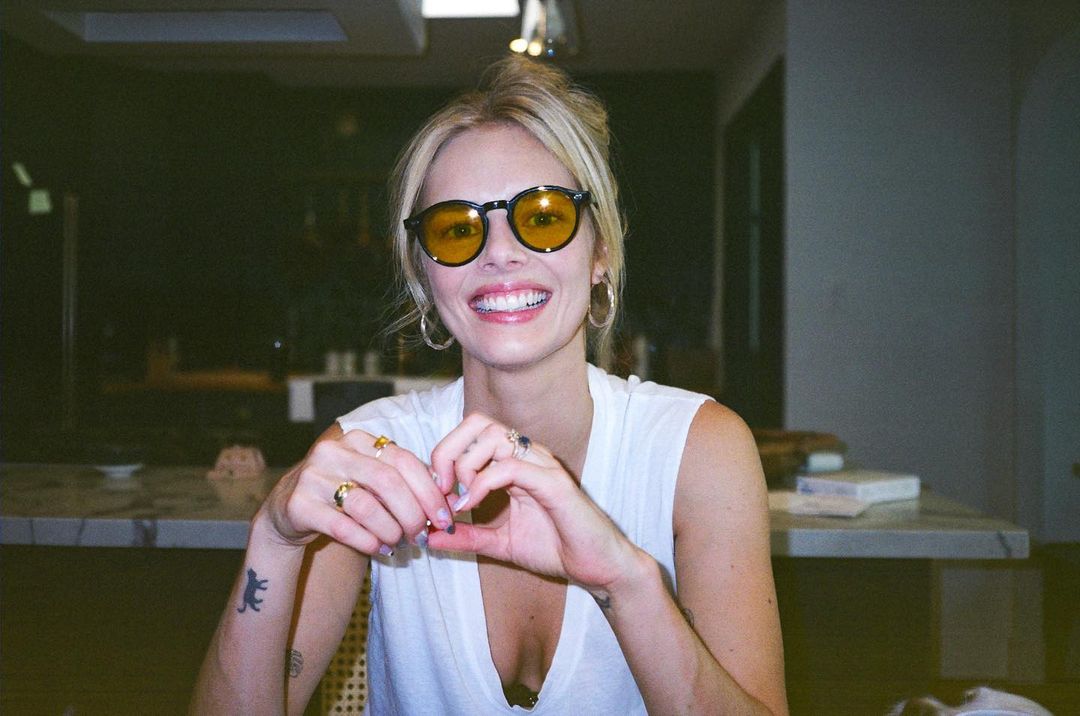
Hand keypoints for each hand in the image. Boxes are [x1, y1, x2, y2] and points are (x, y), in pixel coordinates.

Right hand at [259, 426, 455, 555]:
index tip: (445, 517)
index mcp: (358, 440)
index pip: (403, 460)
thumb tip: (449, 502)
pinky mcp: (298, 504)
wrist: (289, 510)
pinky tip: (379, 549)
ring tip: (398, 543)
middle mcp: (333, 452)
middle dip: (412, 513)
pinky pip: (342, 526)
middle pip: (387, 482)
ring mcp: (313, 476)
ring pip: (365, 506)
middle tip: (422, 536)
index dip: (429, 490)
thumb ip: (405, 485)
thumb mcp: (372, 482)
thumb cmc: (344, 495)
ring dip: (390, 530)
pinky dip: (367, 541)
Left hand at [426, 413, 640, 589]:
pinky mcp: (553, 483)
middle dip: (449, 450)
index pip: (473, 432)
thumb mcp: (500, 543)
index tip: (435, 490)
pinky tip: (471, 507)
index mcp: (516, 462)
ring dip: (465, 465)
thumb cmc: (556, 548)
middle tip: (440, 486)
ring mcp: (542, 466)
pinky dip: (482, 484)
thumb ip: (468, 537)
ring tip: (458, 498)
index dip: (446, 453)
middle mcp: (529, 456)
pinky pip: (510, 467)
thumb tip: (429, 537)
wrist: (597, 568)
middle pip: (478, 423)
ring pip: (493, 438)